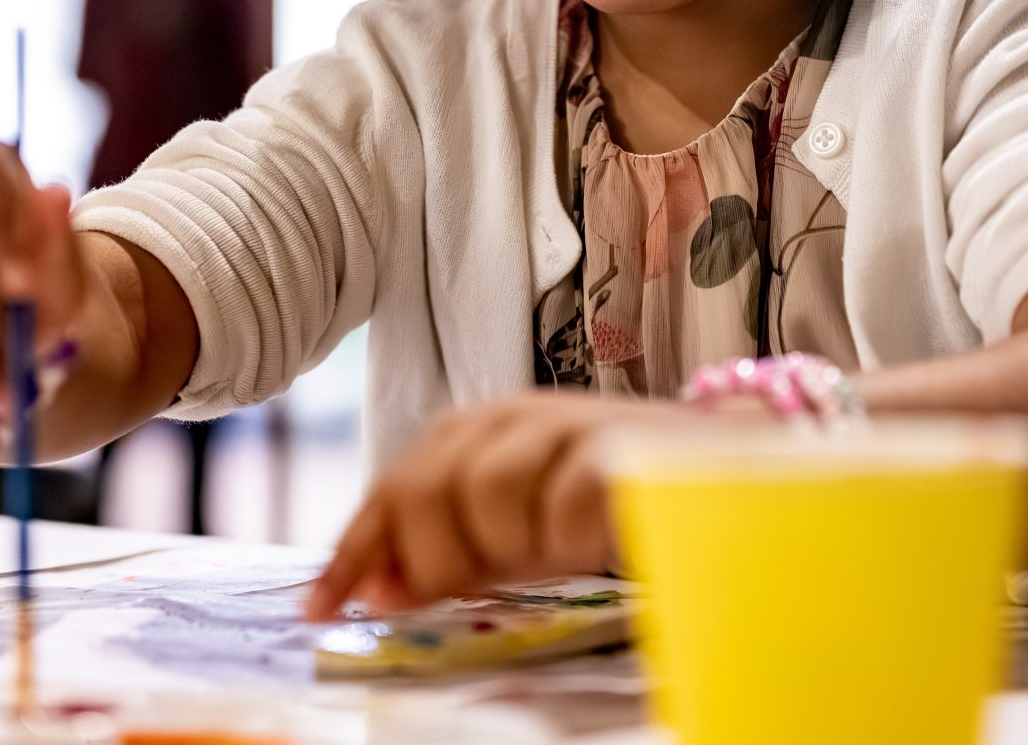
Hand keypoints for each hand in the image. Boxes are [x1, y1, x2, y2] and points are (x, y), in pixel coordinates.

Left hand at [305, 392, 681, 621]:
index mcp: (470, 436)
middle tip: (475, 583)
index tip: (321, 609)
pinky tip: (587, 547)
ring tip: (547, 556)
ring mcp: (564, 425)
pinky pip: (565, 500)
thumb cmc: (594, 507)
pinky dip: (567, 539)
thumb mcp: (507, 539)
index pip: (391, 489)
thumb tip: (370, 591)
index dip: (353, 551)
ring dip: (509, 544)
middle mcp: (509, 419)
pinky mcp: (620, 444)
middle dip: (435, 556)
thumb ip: (439, 558)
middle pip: (426, 487)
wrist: (707, 471)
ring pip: (488, 488)